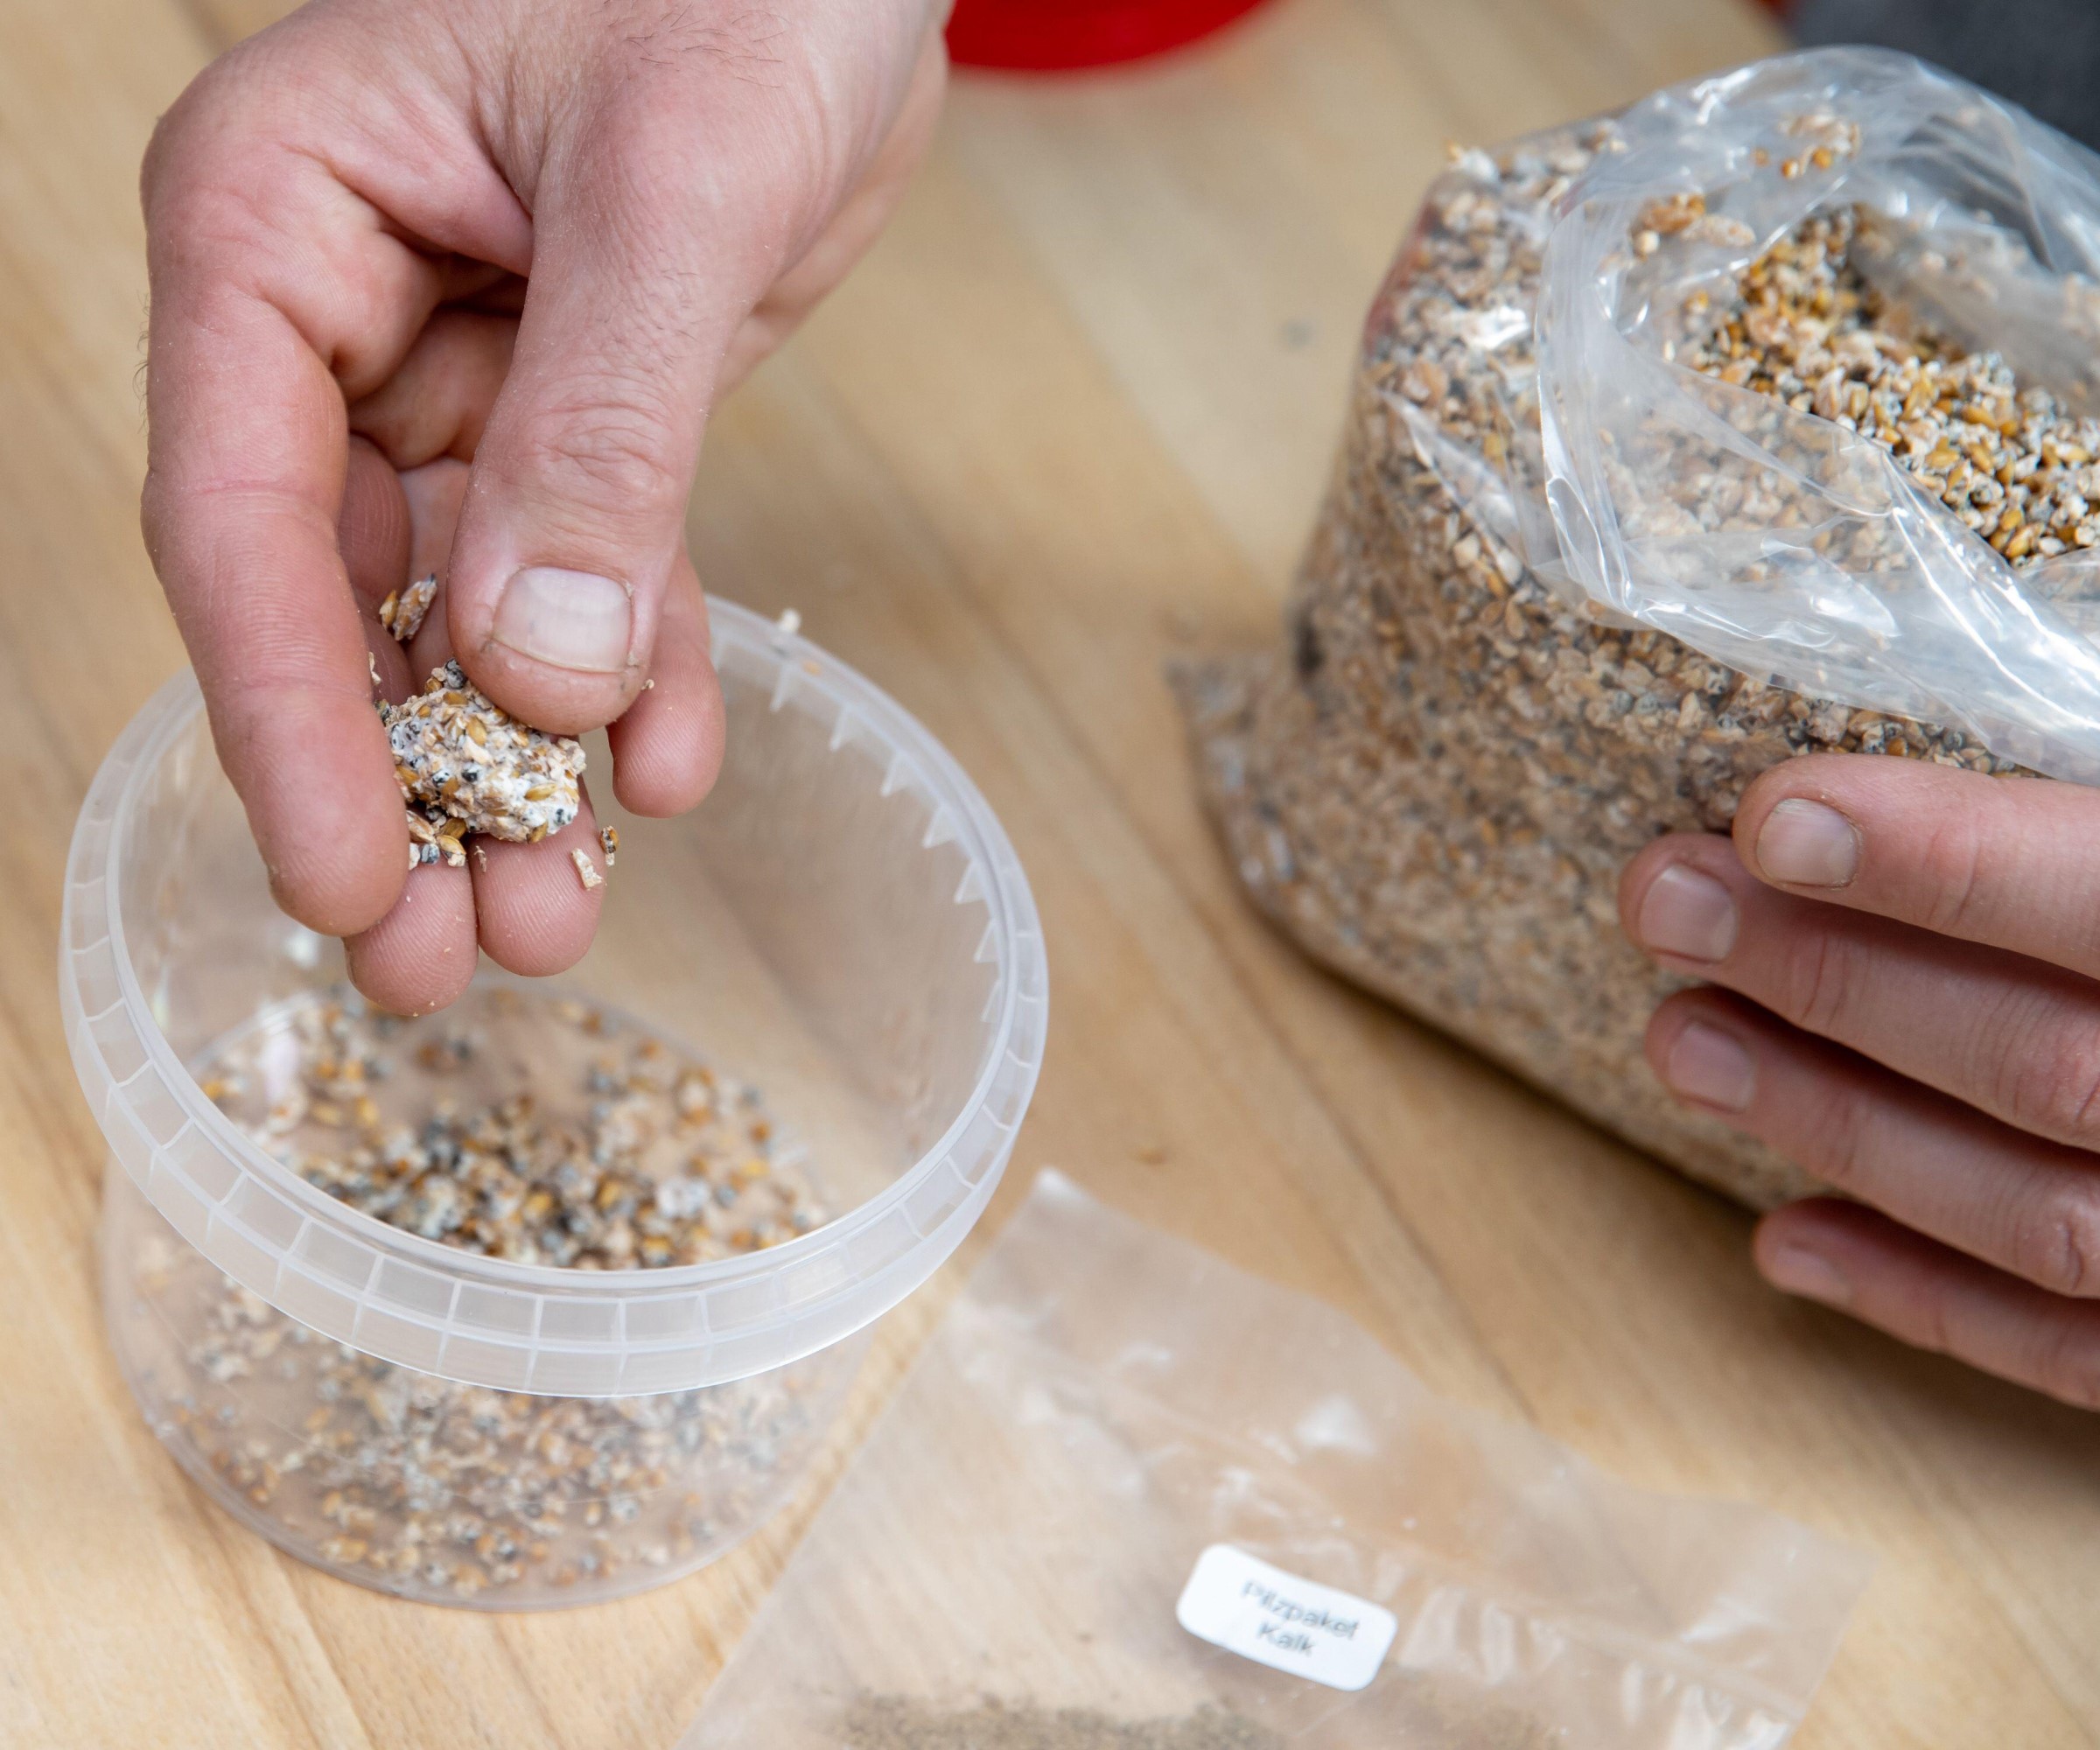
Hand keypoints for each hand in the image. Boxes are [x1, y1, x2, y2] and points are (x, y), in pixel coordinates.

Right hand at [141, 0, 945, 1012]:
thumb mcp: (675, 185)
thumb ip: (602, 430)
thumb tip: (533, 674)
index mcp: (280, 221)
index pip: (244, 514)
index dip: (290, 718)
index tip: (344, 879)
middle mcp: (340, 311)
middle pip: (336, 597)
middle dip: (401, 784)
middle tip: (441, 969)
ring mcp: (457, 370)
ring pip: (461, 614)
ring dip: (513, 770)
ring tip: (556, 920)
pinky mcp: (578, 409)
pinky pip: (588, 575)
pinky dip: (630, 678)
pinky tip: (664, 773)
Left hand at [1621, 753, 2099, 1407]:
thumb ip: (2070, 846)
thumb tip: (1838, 798)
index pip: (2097, 896)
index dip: (1939, 861)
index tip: (1768, 817)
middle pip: (2035, 1060)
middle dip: (1828, 980)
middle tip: (1660, 901)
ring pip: (2034, 1211)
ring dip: (1836, 1123)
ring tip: (1676, 1040)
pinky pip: (2071, 1352)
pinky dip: (1921, 1296)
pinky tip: (1781, 1242)